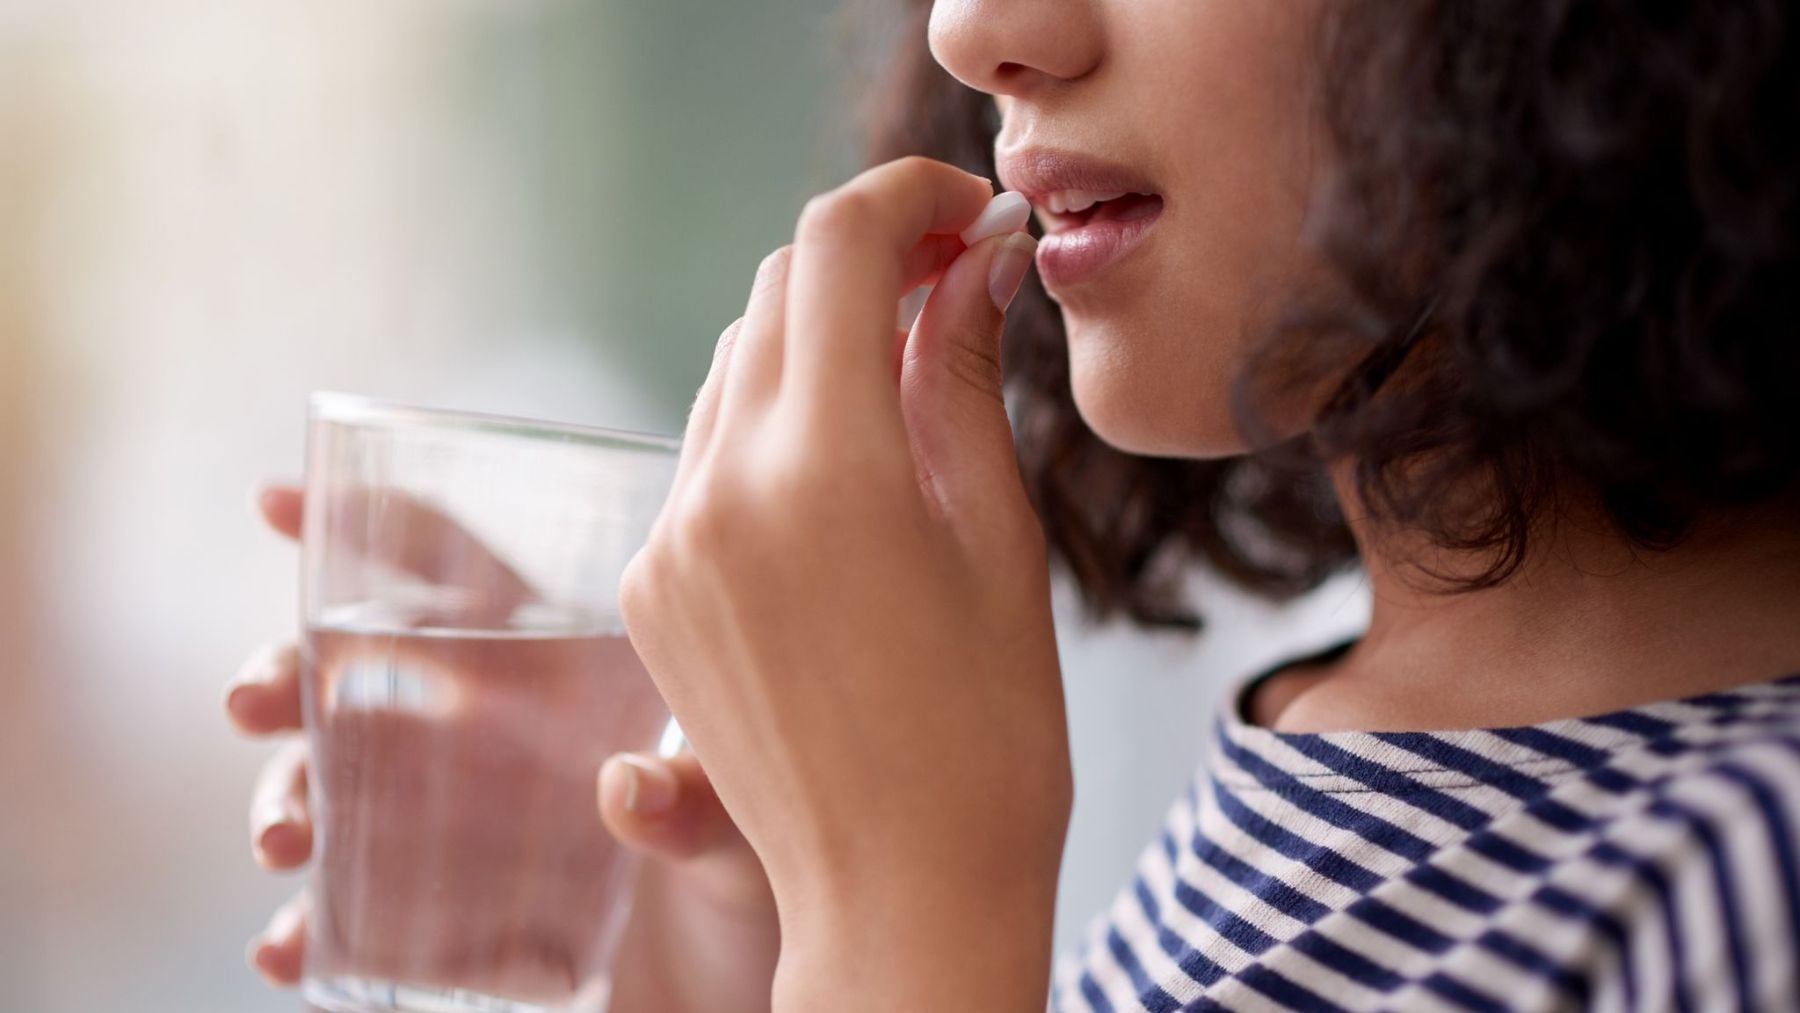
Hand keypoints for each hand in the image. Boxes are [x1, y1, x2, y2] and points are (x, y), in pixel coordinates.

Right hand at [225, 484, 779, 1012]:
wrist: (748, 995)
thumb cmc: (766, 881)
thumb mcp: (749, 837)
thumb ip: (703, 809)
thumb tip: (627, 791)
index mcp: (560, 679)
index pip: (459, 578)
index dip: (370, 531)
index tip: (278, 503)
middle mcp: (496, 742)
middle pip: (359, 680)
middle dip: (286, 676)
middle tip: (250, 702)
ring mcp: (459, 830)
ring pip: (334, 791)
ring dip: (285, 803)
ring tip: (284, 843)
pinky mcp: (445, 923)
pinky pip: (352, 917)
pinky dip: (308, 930)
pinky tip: (290, 950)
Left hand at [619, 157, 1069, 1012]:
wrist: (901, 897)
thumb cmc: (988, 736)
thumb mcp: (998, 540)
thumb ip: (965, 377)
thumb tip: (973, 262)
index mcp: (827, 471)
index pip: (837, 247)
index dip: (905, 199)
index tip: (962, 213)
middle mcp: (722, 491)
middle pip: (777, 291)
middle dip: (864, 264)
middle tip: (950, 284)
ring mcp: (670, 541)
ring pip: (735, 369)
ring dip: (816, 344)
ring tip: (905, 386)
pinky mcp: (650, 589)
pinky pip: (705, 455)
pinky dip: (772, 428)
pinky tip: (843, 481)